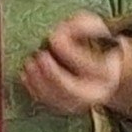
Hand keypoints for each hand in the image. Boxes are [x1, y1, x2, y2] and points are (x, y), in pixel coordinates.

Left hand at [21, 12, 131, 127]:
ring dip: (41, 83)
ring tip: (29, 64)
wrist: (99, 61)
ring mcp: (82, 101)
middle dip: (53, 75)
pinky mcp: (67, 104)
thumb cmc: (94, 42)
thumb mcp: (93, 27)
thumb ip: (80, 26)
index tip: (54, 37)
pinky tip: (25, 76)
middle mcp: (97, 90)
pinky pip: (50, 103)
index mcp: (107, 71)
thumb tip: (60, 34)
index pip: (89, 67)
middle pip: (75, 91)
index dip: (70, 52)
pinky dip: (35, 91)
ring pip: (60, 100)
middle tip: (39, 57)